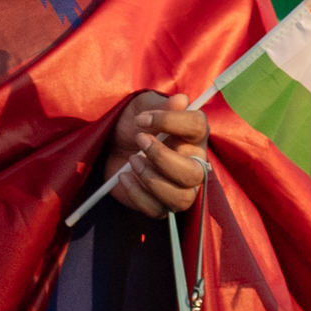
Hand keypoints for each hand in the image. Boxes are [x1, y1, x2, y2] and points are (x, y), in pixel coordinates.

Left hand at [105, 90, 207, 218]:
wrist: (111, 145)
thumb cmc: (134, 124)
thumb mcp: (144, 106)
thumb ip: (162, 105)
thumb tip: (181, 101)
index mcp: (194, 136)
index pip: (198, 127)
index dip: (171, 121)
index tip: (141, 119)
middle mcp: (193, 164)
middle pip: (194, 174)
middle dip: (162, 158)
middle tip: (138, 141)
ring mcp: (180, 188)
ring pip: (180, 198)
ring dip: (151, 179)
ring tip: (131, 160)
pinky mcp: (161, 205)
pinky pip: (158, 210)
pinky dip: (137, 194)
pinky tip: (124, 177)